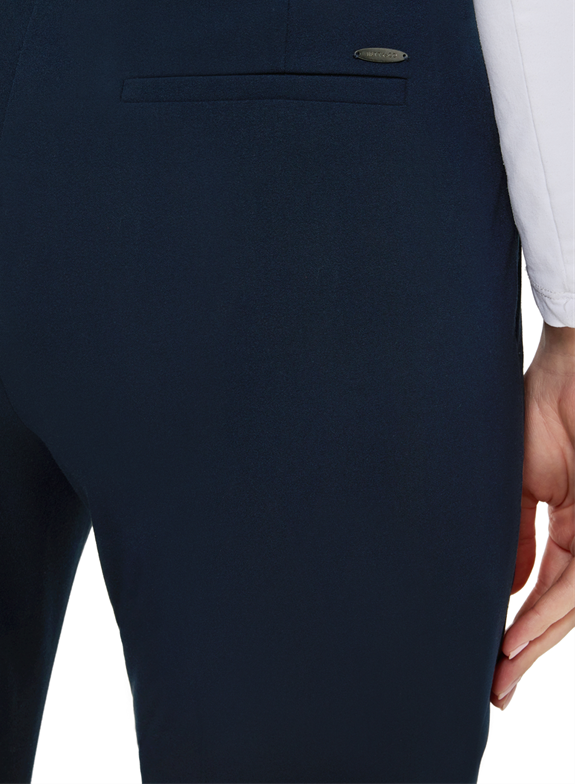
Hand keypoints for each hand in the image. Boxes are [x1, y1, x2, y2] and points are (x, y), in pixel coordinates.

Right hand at [491, 322, 574, 710]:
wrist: (564, 372)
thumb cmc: (535, 414)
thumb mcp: (520, 486)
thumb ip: (519, 538)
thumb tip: (508, 588)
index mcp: (566, 527)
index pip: (544, 589)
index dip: (519, 626)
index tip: (491, 660)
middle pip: (559, 606)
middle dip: (527, 648)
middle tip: (498, 686)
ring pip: (571, 602)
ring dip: (536, 638)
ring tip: (503, 668)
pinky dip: (548, 608)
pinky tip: (519, 632)